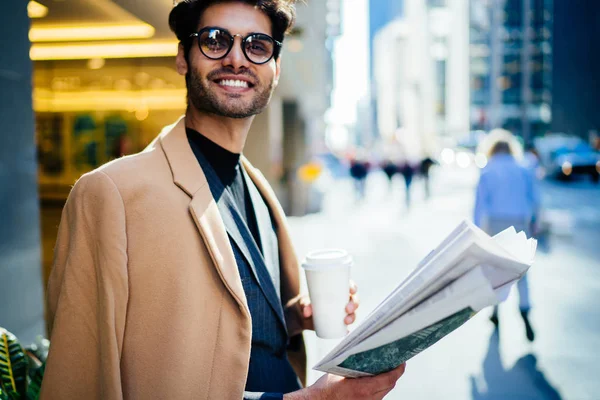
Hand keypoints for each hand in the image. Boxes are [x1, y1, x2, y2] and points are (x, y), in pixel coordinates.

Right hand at [284, 364, 405, 399]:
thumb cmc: (326, 388)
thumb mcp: (339, 371)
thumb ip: (351, 362)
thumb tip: (357, 346)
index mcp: (364, 389)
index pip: (389, 379)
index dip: (398, 370)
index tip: (402, 361)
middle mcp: (369, 399)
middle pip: (389, 386)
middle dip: (394, 374)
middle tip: (395, 362)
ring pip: (384, 392)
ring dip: (387, 381)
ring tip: (386, 368)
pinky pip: (377, 397)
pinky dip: (379, 387)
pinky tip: (375, 379)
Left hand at [299, 280, 358, 330]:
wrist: (302, 316)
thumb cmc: (306, 303)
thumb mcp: (305, 302)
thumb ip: (305, 305)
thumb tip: (307, 312)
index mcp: (337, 290)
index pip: (349, 286)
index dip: (353, 287)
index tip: (351, 290)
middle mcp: (342, 300)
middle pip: (354, 300)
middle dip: (354, 304)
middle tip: (348, 309)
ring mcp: (341, 312)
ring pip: (352, 313)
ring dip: (352, 317)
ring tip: (346, 321)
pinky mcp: (338, 323)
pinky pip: (346, 326)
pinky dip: (347, 329)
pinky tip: (347, 331)